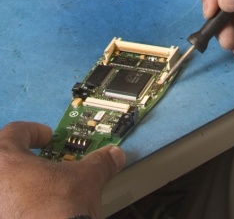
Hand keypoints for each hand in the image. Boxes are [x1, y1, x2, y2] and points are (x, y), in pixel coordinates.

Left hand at [0, 121, 125, 218]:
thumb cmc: (60, 209)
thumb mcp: (87, 178)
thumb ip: (99, 162)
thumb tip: (113, 156)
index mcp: (4, 158)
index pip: (15, 132)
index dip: (35, 132)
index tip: (48, 138)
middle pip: (4, 161)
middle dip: (24, 162)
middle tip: (44, 166)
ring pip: (4, 188)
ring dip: (19, 188)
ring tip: (42, 195)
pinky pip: (7, 210)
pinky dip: (19, 210)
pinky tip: (36, 214)